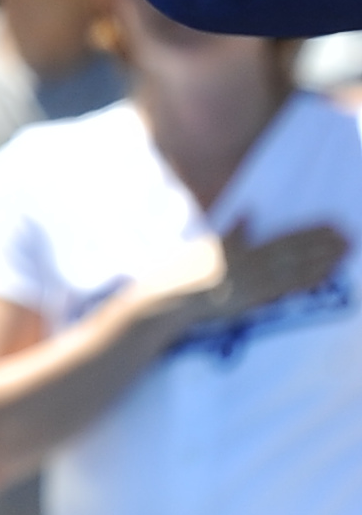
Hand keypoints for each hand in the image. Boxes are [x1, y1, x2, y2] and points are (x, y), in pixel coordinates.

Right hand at [138, 221, 354, 331]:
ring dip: (322, 262)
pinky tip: (324, 278)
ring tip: (344, 254)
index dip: (309, 233)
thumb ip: (230, 232)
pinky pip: (284, 290)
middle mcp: (248, 263)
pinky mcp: (251, 301)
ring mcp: (251, 283)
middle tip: (350, 238)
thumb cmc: (182, 273)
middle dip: (323, 246)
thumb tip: (248, 213)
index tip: (332, 226)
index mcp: (238, 247)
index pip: (281, 239)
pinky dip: (306, 283)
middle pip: (293, 253)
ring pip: (293, 270)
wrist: (169, 300)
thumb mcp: (205, 246)